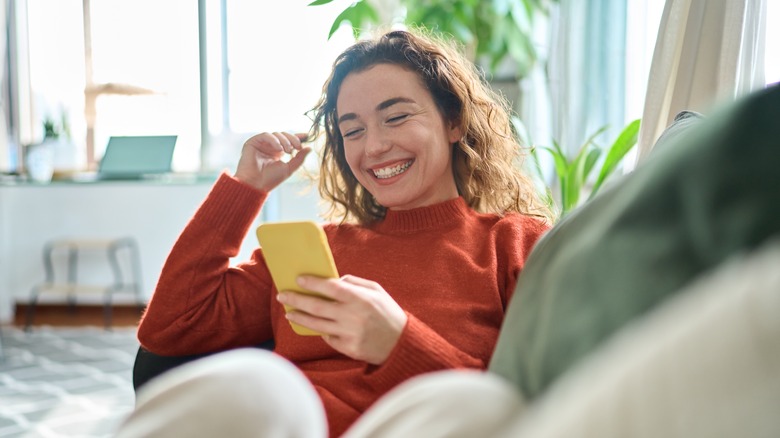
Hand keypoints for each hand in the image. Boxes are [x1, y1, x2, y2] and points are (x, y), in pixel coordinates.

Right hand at [234, 132, 310, 191]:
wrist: (255, 185)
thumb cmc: (270, 180)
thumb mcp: (289, 168)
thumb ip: (299, 158)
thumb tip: (309, 148)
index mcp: (277, 152)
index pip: (288, 140)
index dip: (297, 137)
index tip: (307, 135)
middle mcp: (269, 147)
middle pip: (283, 135)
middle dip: (292, 139)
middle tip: (298, 147)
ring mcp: (261, 144)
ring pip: (276, 134)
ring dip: (284, 141)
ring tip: (288, 151)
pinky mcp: (253, 142)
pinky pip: (265, 135)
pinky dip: (274, 140)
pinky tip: (279, 149)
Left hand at [277, 275, 407, 364]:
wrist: (401, 343)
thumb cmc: (388, 313)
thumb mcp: (377, 291)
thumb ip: (355, 283)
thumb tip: (334, 280)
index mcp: (360, 298)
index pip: (330, 287)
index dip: (312, 283)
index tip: (298, 279)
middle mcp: (352, 316)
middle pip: (316, 306)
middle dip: (296, 299)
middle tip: (283, 295)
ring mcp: (349, 334)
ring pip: (316, 324)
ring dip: (299, 318)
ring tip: (288, 313)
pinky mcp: (348, 348)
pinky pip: (328, 338)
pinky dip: (321, 331)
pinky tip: (315, 326)